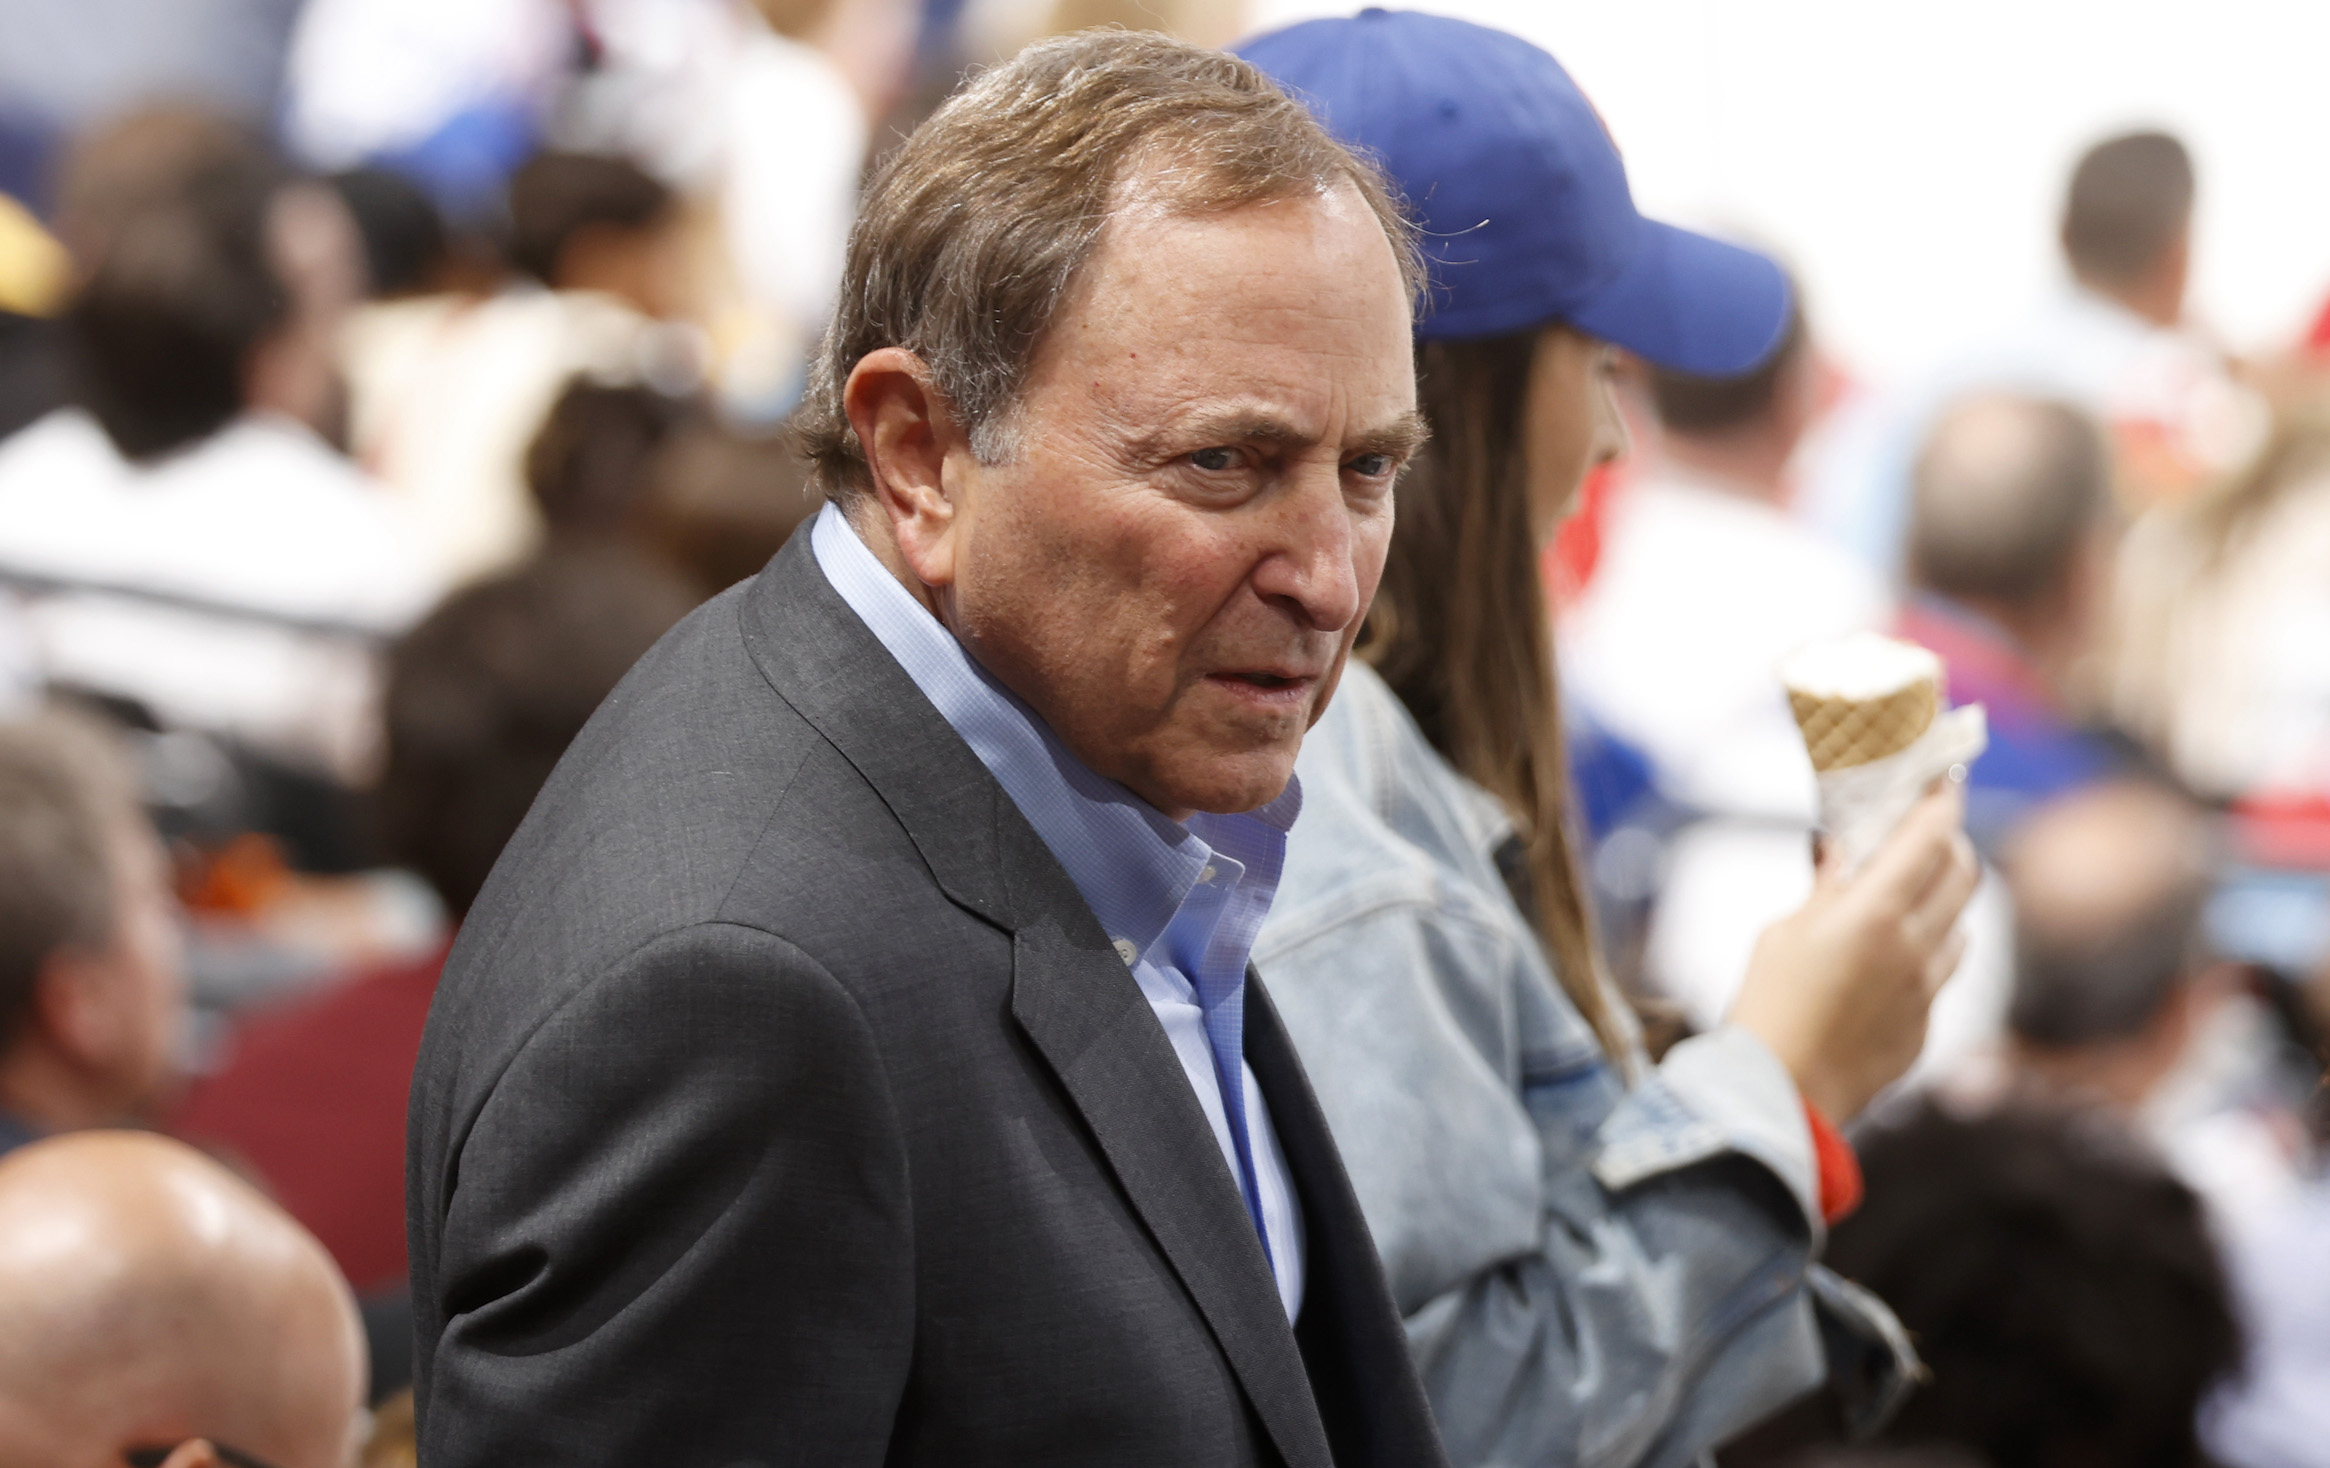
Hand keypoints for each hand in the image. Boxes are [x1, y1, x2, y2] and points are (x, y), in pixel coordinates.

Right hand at [1727, 784, 1979, 1120]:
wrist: (1783, 1091)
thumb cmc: (1769, 1005)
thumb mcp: (1784, 932)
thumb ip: (1826, 892)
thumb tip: (1842, 857)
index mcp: (1876, 913)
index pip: (1930, 839)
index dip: (1943, 803)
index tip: (1946, 780)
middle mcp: (1915, 947)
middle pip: (1964, 876)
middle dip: (1952, 844)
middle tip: (1929, 832)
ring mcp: (1927, 991)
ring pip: (1962, 927)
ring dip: (1946, 901)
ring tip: (1913, 897)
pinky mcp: (1925, 1027)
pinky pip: (1943, 975)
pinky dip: (1928, 952)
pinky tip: (1892, 959)